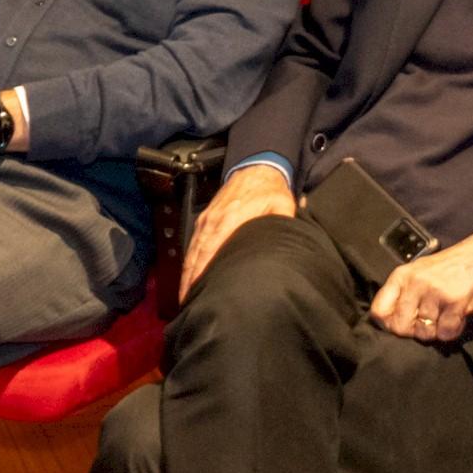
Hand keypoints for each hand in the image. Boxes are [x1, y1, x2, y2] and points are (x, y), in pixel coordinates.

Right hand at [180, 161, 295, 299]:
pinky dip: (189, 261)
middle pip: (197, 254)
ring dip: (187, 273)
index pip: (212, 248)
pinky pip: (193, 243)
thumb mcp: (281, 205)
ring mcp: (207, 219)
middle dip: (191, 280)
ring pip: (192, 250)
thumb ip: (281, 225)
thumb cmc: (269, 189)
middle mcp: (214, 220)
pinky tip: (188, 277)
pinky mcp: (205, 219)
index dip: (203, 271)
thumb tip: (285, 247)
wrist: (256, 167)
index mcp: (231, 218)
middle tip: (189, 304)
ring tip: (186, 298)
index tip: (199, 292)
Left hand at [371, 232, 472, 344]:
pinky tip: (457, 318)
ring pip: (425, 333)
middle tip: (429, 322)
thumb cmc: (452, 266)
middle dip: (415, 331)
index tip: (403, 324)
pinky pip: (446, 333)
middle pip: (400, 327)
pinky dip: (453, 331)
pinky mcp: (454, 301)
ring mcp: (434, 292)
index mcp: (402, 275)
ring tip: (446, 316)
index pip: (378, 310)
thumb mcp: (420, 273)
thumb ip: (404, 294)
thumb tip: (390, 322)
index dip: (388, 324)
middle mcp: (415, 283)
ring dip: (437, 330)